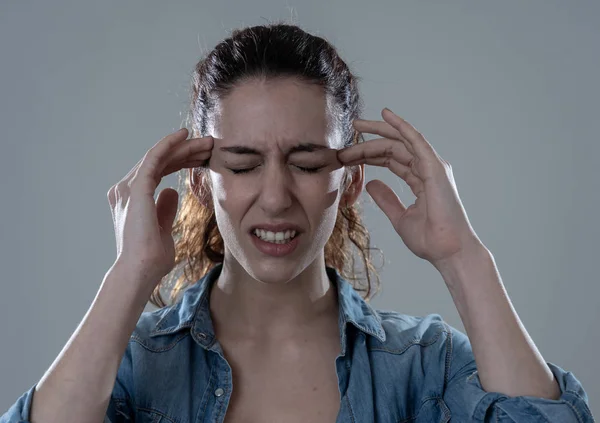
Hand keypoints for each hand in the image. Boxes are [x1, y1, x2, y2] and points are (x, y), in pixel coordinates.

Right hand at [107, 128, 212, 286]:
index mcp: (131, 200)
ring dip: (184, 147)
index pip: (158, 172)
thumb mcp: (163, 229)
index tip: (203, 158)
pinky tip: (185, 137)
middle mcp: (125, 190)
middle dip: (186, 152)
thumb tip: (172, 191)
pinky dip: (169, 145)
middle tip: (209, 145)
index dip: (180, 162)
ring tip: (207, 142)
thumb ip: (164, 209)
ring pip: (159, 157)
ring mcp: (128, 188)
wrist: (140, 271)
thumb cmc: (151, 258)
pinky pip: (154, 158)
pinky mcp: (136, 188)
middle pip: (159, 161)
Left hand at [337, 108, 481, 265]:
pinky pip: (415, 140)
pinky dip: (401, 126)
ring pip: (400, 141)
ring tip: (357, 124)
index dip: (369, 156)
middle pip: (393, 148)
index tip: (347, 156)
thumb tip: (371, 184)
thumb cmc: (430, 239)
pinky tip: (385, 115)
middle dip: (368, 143)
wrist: (448, 251)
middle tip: (347, 136)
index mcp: (420, 180)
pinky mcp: (434, 167)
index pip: (391, 160)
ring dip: (378, 132)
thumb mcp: (400, 217)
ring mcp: (432, 166)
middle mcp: (427, 169)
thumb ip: (387, 199)